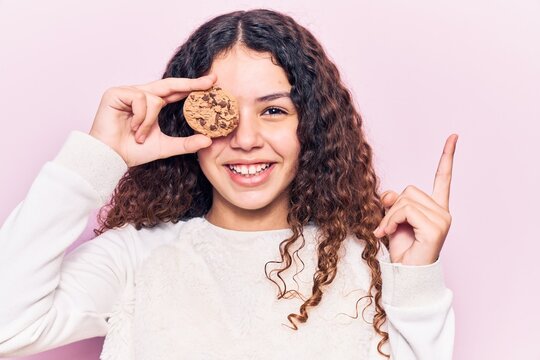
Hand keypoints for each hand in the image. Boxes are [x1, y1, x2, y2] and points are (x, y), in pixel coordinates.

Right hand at [89, 74, 216, 166]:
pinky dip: (140, 117)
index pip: (176, 92)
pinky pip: (141, 100)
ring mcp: (128, 92)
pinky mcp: (116, 93)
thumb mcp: (166, 147)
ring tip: (138, 135)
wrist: (109, 158)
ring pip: (155, 99)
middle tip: (212, 81)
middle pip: (170, 84)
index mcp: (152, 104)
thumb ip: (186, 143)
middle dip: (191, 83)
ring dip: (149, 121)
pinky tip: (131, 128)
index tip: (212, 83)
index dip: (193, 86)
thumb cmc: (133, 151)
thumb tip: (208, 141)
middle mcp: (141, 94)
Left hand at [373, 134, 457, 265]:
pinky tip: (387, 234)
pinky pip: (405, 210)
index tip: (453, 136)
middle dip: (392, 207)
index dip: (447, 157)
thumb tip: (388, 194)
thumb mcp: (393, 220)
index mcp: (436, 208)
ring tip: (387, 231)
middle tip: (386, 226)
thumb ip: (393, 203)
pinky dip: (390, 220)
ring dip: (389, 216)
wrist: (406, 275)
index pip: (443, 179)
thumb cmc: (401, 249)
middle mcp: (443, 212)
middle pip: (409, 190)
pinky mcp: (435, 227)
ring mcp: (442, 220)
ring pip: (404, 200)